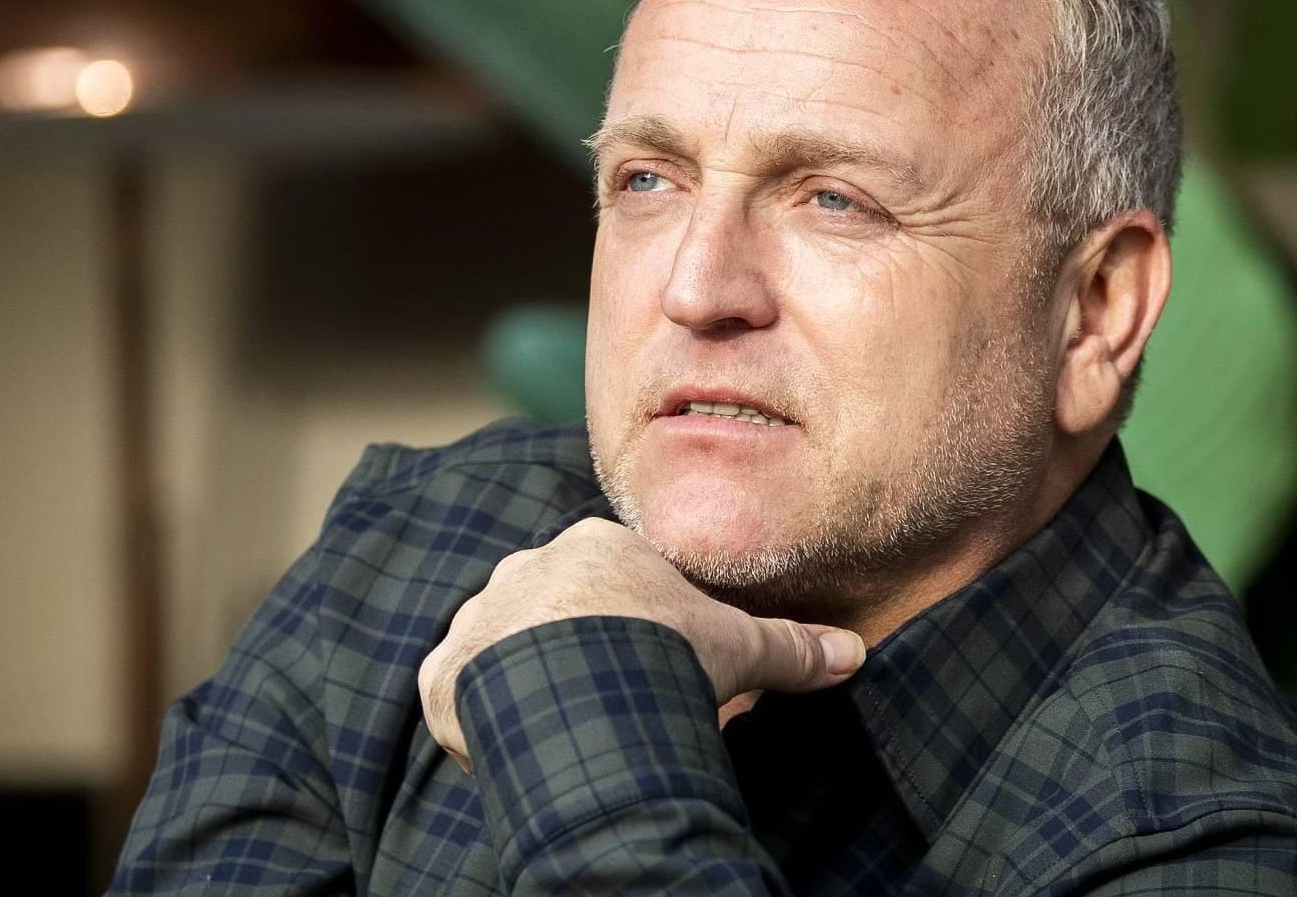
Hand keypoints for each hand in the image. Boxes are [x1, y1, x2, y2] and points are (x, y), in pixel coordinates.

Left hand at [418, 516, 865, 771]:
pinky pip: (457, 693)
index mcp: (593, 548)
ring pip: (502, 648)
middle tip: (618, 702)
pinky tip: (516, 747)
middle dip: (583, 652)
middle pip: (556, 612)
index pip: (616, 584)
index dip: (643, 628)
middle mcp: (527, 571)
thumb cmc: (663, 653)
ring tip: (570, 730)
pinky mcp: (444, 674)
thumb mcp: (739, 647)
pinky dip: (479, 720)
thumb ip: (790, 645)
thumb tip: (852, 652)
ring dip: (527, 682)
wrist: (585, 686)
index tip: (662, 668)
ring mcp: (479, 620)